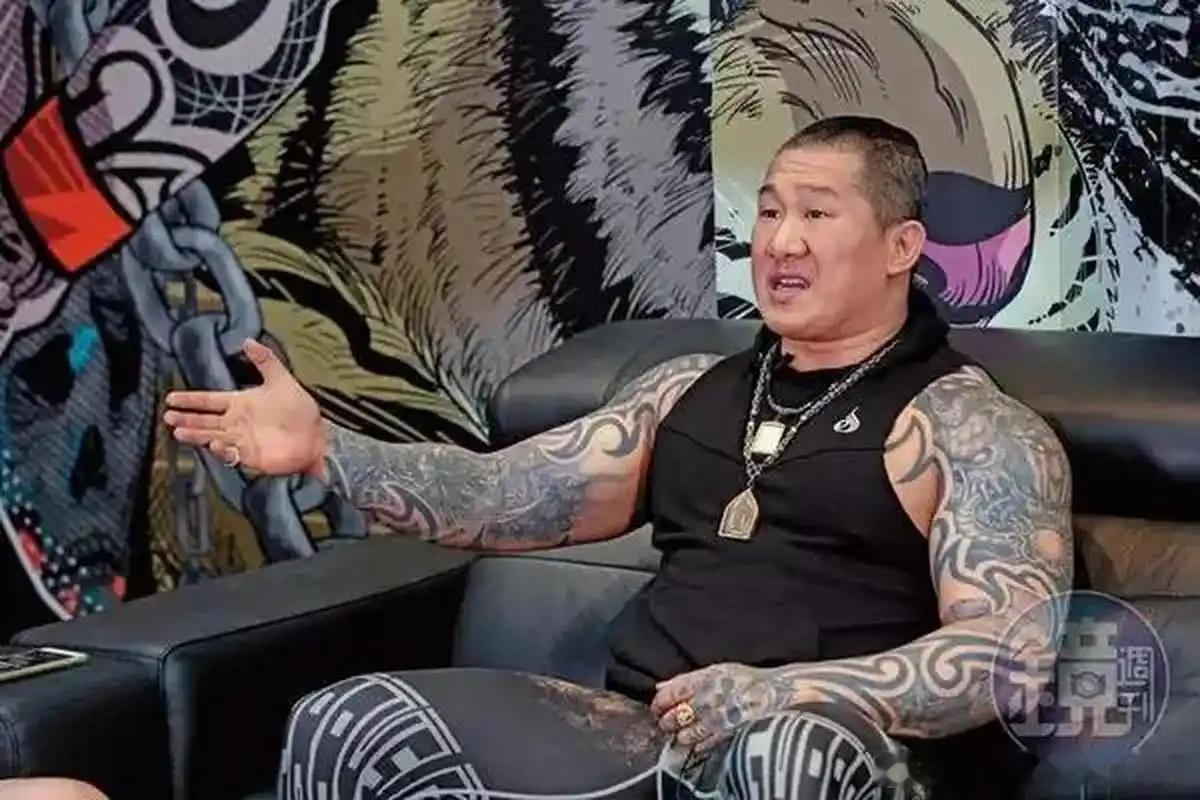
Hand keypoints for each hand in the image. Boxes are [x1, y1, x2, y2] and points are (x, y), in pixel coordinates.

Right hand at [163, 339, 326, 477]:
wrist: (317, 437)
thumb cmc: (301, 410)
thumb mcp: (282, 380)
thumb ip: (265, 360)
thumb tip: (248, 340)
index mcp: (240, 403)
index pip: (209, 400)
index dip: (190, 400)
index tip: (171, 398)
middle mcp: (236, 422)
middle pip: (204, 420)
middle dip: (186, 419)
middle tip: (168, 417)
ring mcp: (241, 440)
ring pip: (211, 436)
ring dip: (196, 435)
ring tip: (178, 432)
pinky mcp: (249, 456)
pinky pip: (230, 452)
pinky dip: (221, 449)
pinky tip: (214, 443)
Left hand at [650, 663, 787, 752]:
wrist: (776, 690)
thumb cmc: (745, 679)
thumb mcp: (716, 670)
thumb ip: (687, 679)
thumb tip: (660, 686)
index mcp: (706, 678)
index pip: (673, 692)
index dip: (660, 703)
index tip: (657, 708)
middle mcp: (711, 696)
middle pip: (678, 715)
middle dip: (667, 722)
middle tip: (666, 724)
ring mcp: (721, 716)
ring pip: (689, 732)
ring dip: (682, 735)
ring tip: (682, 734)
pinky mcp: (731, 732)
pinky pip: (707, 743)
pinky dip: (699, 745)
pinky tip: (697, 743)